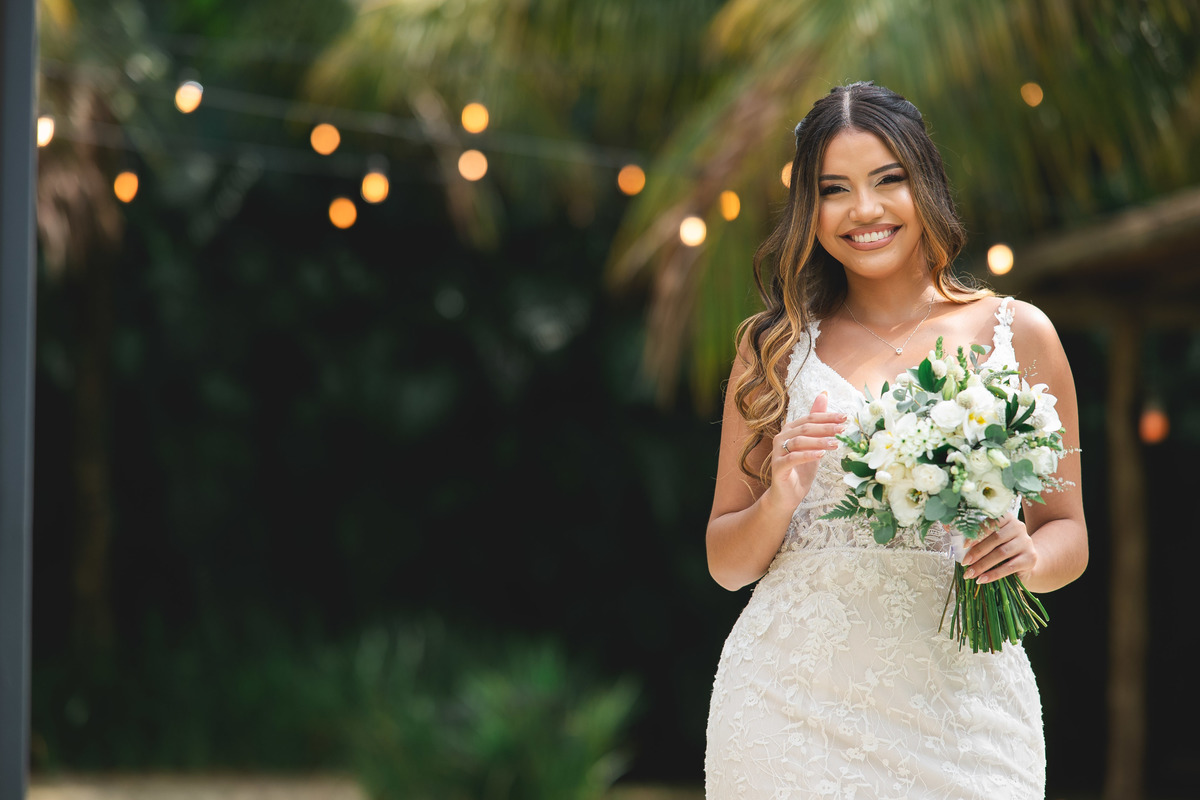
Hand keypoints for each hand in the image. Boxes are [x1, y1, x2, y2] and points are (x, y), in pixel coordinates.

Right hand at [765, 392, 845, 508]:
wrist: (787, 495)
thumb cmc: (801, 469)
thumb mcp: (814, 445)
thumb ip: (817, 423)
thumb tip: (823, 394)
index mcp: (790, 430)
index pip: (810, 418)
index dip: (827, 417)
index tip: (845, 417)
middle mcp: (781, 438)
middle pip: (805, 428)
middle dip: (826, 428)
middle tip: (843, 429)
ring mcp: (778, 452)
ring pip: (799, 441)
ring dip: (819, 441)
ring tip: (835, 444)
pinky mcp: (778, 466)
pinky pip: (792, 458)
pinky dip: (807, 455)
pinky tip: (821, 455)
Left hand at [961, 512, 1038, 583]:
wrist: (1024, 561)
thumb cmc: (1000, 548)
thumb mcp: (990, 540)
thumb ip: (977, 537)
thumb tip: (956, 541)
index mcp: (1006, 517)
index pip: (990, 523)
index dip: (976, 534)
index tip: (963, 546)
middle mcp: (1018, 526)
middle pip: (995, 538)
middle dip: (977, 552)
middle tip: (964, 563)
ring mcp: (1026, 542)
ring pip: (1001, 553)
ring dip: (983, 565)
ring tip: (970, 574)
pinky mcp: (1030, 558)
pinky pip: (1009, 567)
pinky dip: (993, 574)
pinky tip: (982, 579)